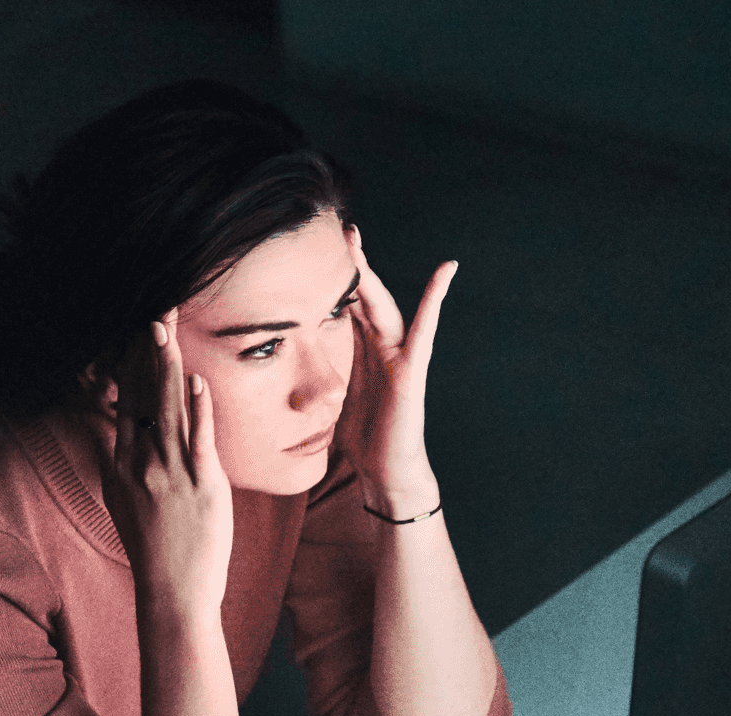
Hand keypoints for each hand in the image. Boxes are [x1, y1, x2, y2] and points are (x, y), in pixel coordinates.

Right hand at [96, 309, 231, 618]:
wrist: (173, 591)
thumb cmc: (155, 549)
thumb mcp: (124, 503)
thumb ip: (119, 464)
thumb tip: (113, 433)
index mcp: (123, 467)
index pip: (126, 404)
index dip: (130, 366)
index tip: (134, 332)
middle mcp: (143, 465)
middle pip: (145, 397)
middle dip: (148, 352)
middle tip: (153, 312)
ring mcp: (172, 474)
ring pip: (169, 410)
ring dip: (169, 367)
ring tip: (167, 330)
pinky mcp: (203, 486)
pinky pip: (199, 440)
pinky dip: (199, 410)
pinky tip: (198, 382)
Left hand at [340, 225, 455, 516]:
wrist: (387, 471)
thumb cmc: (363, 440)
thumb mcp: (331, 401)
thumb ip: (318, 380)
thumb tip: (285, 377)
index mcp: (359, 352)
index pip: (344, 307)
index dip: (333, 280)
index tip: (316, 252)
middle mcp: (379, 347)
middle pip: (362, 296)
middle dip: (350, 264)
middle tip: (339, 229)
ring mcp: (397, 355)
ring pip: (381, 304)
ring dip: (369, 272)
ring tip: (356, 239)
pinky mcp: (411, 370)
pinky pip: (423, 329)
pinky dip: (435, 298)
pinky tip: (445, 271)